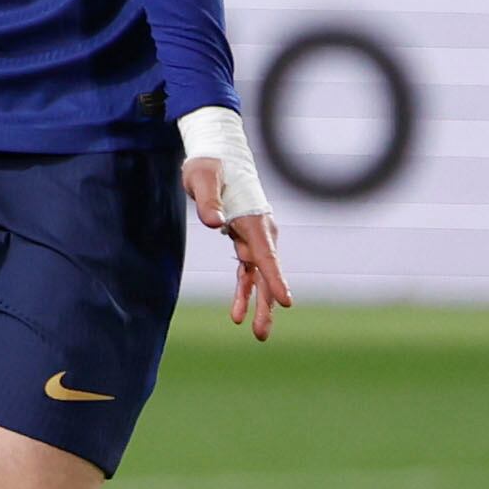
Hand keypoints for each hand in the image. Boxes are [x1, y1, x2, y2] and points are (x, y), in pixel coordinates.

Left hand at [184, 110, 291, 340]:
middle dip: (267, 303)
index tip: (286, 302)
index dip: (275, 278)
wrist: (216, 155)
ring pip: (259, 276)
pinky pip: (247, 271)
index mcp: (253, 219)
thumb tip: (215, 222)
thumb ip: (208, 200)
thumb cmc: (209, 165)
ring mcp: (254, 237)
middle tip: (261, 333)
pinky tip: (237, 313)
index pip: (266, 254)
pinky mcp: (244, 241)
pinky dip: (244, 291)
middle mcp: (260, 231)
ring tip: (257, 333)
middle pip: (266, 272)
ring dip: (257, 304)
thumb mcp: (202, 178)